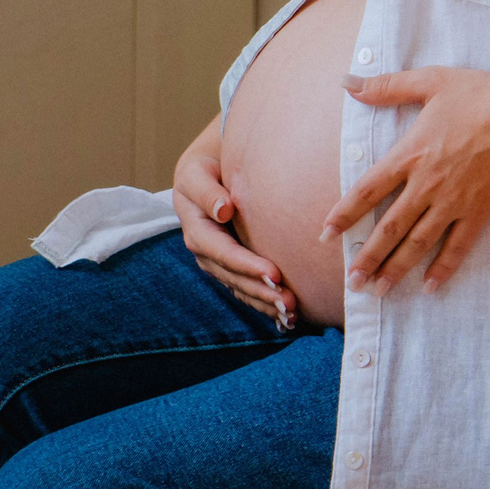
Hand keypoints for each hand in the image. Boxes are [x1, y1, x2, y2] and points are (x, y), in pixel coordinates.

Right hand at [173, 117, 294, 328]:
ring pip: (242, 289)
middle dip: (262, 291)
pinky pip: (247, 291)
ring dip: (266, 303)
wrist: (204, 174)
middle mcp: (206, 254)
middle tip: (290, 302)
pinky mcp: (231, 268)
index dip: (248, 265)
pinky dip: (265, 304)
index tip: (275, 273)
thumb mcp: (196, 174)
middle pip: (235, 278)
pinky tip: (286, 318)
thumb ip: (207, 191)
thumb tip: (223, 210)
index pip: (224, 253)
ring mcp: (219, 264)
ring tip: (293, 313)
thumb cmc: (204, 170)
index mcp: (197, 231)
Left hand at [319, 67, 489, 297]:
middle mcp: (426, 185)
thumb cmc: (479, 95)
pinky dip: (443, 269)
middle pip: (389, 228)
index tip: (326, 235)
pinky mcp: (479, 213)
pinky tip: (430, 287)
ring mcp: (453, 202)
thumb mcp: (429, 81)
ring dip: (396, 269)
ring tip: (379, 292)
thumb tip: (347, 83)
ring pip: (418, 243)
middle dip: (367, 257)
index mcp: (410, 155)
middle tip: (351, 281)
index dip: (344, 215)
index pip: (367, 191)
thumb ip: (386, 86)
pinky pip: (457, 247)